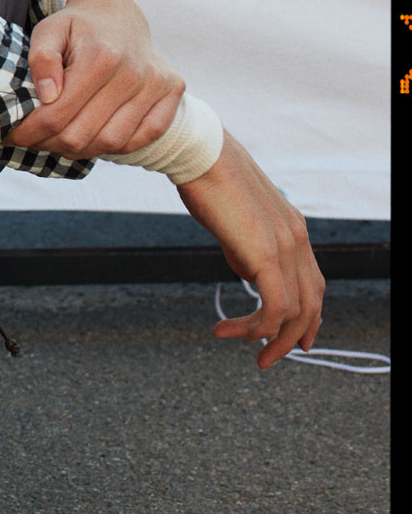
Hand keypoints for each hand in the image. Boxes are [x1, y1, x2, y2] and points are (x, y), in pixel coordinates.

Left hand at [4, 0, 183, 159]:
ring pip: (111, 143)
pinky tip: (93, 136)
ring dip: (80, 150)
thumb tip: (47, 96)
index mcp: (99, 58)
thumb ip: (41, 59)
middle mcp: (133, 73)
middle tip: (33, 140)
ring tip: (59, 140)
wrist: (118, 12)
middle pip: (82, 135)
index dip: (30, 132)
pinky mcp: (172, 91)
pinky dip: (115, 147)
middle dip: (49, 144)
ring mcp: (156, 84)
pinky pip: (142, 138)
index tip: (13, 136)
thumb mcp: (48, 30)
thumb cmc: (77, 25)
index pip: (57, 115)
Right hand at [176, 130, 323, 368]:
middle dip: (292, 338)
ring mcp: (287, 246)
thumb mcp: (233, 221)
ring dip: (270, 337)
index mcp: (294, 230)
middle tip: (267, 358)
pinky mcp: (266, 253)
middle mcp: (298, 239)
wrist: (200, 154)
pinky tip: (229, 330)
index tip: (294, 341)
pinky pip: (275, 306)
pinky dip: (256, 326)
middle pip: (312, 304)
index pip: (313, 284)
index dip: (308, 318)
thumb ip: (245, 248)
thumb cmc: (208, 181)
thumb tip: (246, 273)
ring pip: (295, 310)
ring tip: (241, 346)